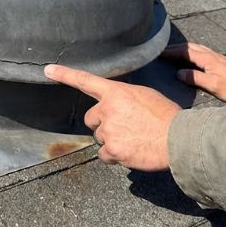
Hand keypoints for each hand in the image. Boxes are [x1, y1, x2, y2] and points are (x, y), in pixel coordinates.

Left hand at [44, 64, 178, 170]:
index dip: (65, 74)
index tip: (47, 70)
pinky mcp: (112, 150)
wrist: (178, 139)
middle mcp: (108, 110)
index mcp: (116, 92)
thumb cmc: (166, 116)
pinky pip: (105, 155)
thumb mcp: (145, 96)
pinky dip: (115, 156)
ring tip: (134, 140)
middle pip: (92, 119)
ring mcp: (108, 131)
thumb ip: (125, 98)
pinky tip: (132, 151)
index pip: (85, 80)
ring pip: (100, 138)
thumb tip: (118, 105)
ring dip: (112, 140)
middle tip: (126, 127)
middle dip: (103, 124)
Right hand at [162, 42, 225, 103]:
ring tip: (174, 52)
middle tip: (163, 51)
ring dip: (183, 48)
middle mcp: (210, 54)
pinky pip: (201, 51)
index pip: (185, 51)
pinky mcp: (219, 60)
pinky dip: (191, 51)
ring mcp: (215, 56)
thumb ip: (195, 78)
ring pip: (196, 47)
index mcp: (207, 59)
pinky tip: (190, 57)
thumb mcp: (212, 85)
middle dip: (175, 47)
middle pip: (190, 46)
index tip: (160, 53)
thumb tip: (179, 73)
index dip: (172, 52)